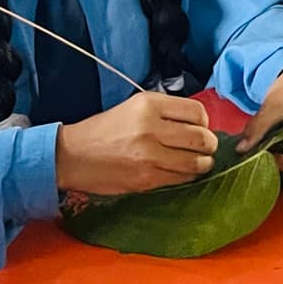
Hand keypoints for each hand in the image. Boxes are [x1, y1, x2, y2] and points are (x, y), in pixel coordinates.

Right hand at [54, 91, 216, 196]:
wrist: (73, 155)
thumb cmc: (104, 130)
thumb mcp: (134, 107)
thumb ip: (165, 112)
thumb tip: (199, 123)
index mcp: (149, 105)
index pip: (197, 112)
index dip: (205, 122)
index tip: (201, 127)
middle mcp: (151, 127)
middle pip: (201, 138)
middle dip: (209, 144)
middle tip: (206, 147)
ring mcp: (149, 155)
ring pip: (196, 161)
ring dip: (203, 163)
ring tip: (199, 162)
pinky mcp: (146, 178)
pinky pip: (181, 178)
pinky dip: (187, 176)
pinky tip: (182, 172)